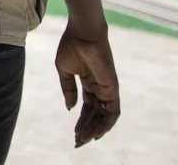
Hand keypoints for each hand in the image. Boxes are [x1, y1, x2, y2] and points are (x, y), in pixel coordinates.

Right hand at [55, 23, 119, 146]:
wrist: (82, 34)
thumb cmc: (72, 47)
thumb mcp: (65, 71)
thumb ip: (69, 90)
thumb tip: (71, 108)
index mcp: (88, 83)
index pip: (87, 108)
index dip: (81, 121)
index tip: (74, 135)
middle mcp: (100, 88)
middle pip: (96, 115)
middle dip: (87, 129)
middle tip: (78, 142)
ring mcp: (107, 89)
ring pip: (104, 116)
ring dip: (95, 129)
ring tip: (83, 139)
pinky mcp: (112, 88)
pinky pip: (112, 111)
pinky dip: (106, 124)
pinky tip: (96, 132)